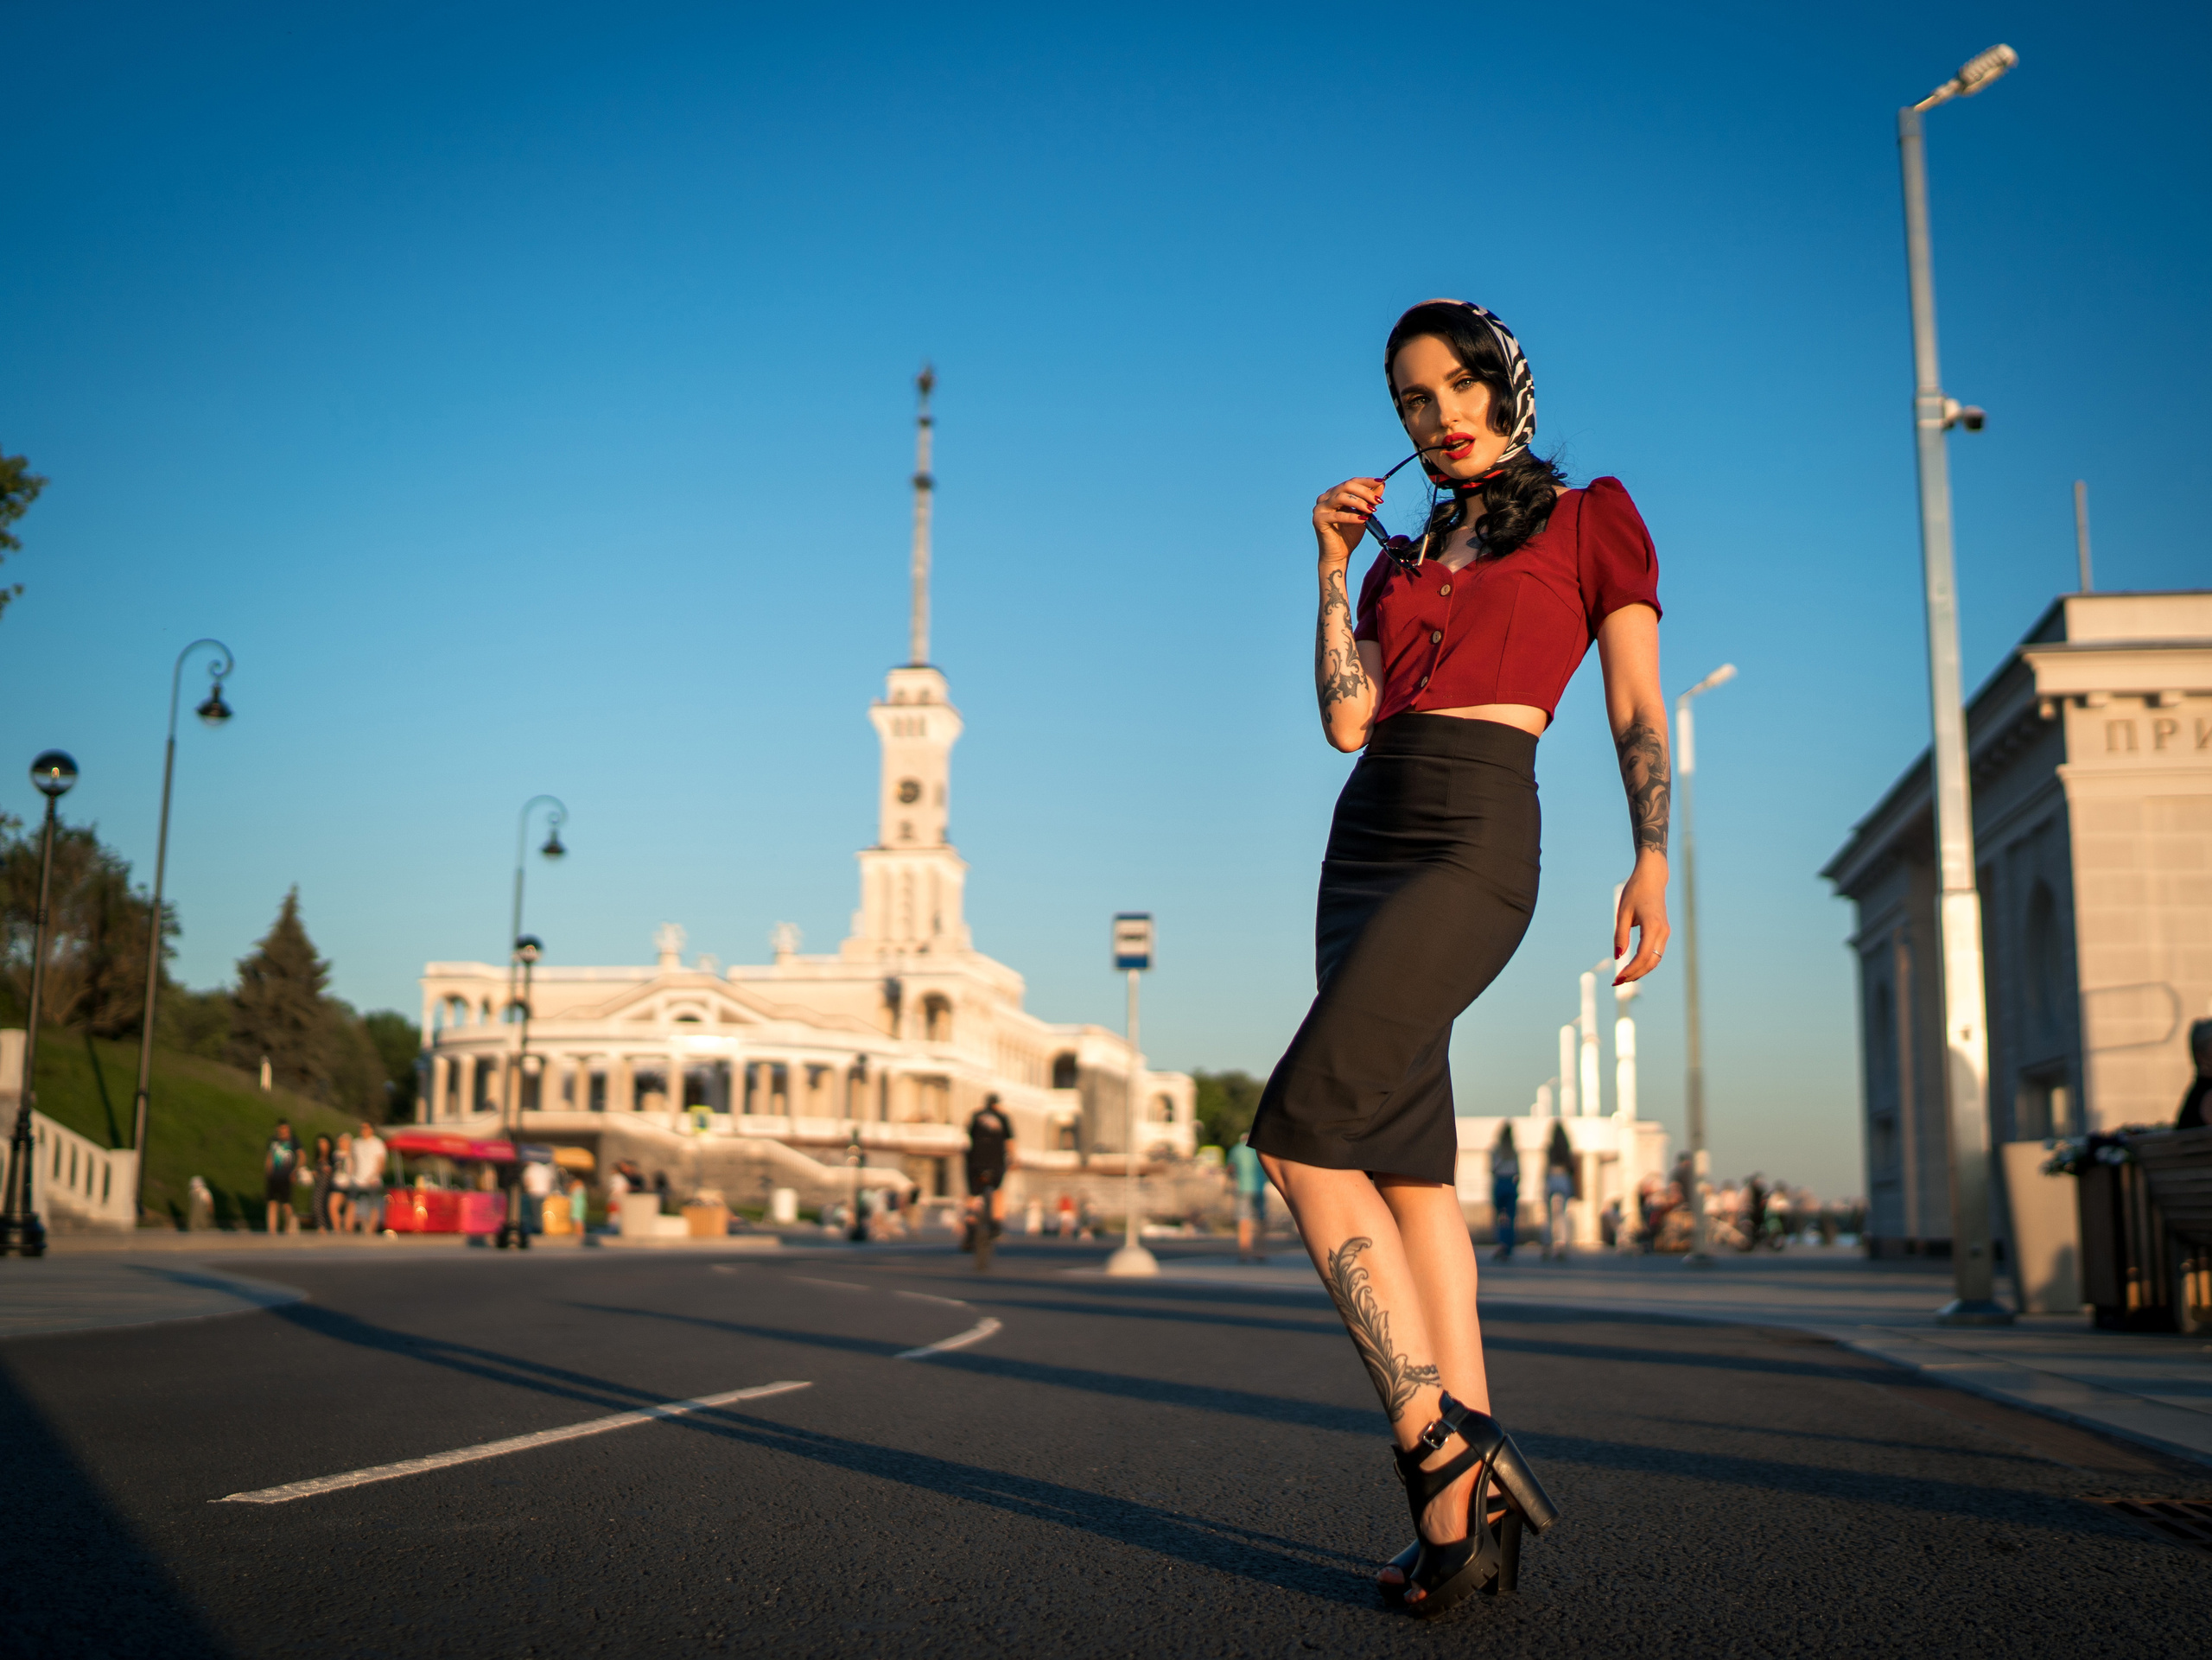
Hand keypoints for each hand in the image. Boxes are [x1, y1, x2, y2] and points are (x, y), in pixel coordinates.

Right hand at [1313, 477, 1383, 567]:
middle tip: (1377, 501)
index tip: (1381, 482)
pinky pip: (1337, 515)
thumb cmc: (1349, 534)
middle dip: (1364, 492)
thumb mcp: (1363, 514)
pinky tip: (1363, 520)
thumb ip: (1369, 499)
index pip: (1351, 482)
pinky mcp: (1318, 520)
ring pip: (1341, 497)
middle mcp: (1325, 498)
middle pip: (1346, 486)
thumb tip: (1381, 485)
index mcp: (1334, 494)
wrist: (1339, 555)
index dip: (1366, 481)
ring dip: (1359, 503)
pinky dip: (1352, 517)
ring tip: (1371, 510)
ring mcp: (1320, 508)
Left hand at [1612, 851, 1669, 983]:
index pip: (1643, 956)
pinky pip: (1656, 953)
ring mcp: (1665, 933)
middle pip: (1651, 962)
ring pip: (1655, 960)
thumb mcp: (1622, 913)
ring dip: (1641, 971)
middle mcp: (1663, 932)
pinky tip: (1632, 967)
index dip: (1631, 970)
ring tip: (1623, 978)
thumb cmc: (1635, 892)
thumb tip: (1617, 956)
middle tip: (1617, 982)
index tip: (1618, 978)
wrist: (1652, 878)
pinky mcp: (1663, 932)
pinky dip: (1645, 962)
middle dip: (1635, 974)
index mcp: (1652, 927)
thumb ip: (1620, 935)